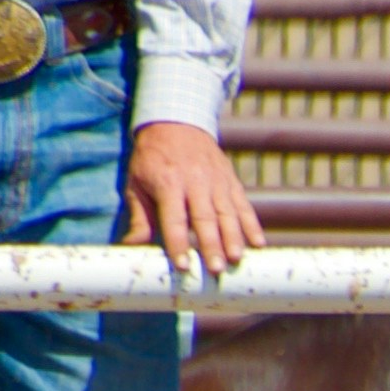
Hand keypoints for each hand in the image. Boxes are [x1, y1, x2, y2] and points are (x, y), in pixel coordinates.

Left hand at [125, 119, 258, 282]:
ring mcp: (216, 181)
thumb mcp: (137, 183)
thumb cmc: (152, 159)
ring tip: (236, 259)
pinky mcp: (231, 181)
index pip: (174, 218)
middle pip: (205, 218)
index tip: (184, 265)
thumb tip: (131, 247)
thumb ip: (139, 217)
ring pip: (227, 213)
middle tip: (216, 269)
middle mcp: (195, 182)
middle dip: (212, 245)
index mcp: (168, 183)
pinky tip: (258, 244)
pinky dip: (252, 224)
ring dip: (233, 238)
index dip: (179, 243)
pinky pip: (243, 205)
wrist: (177, 122)